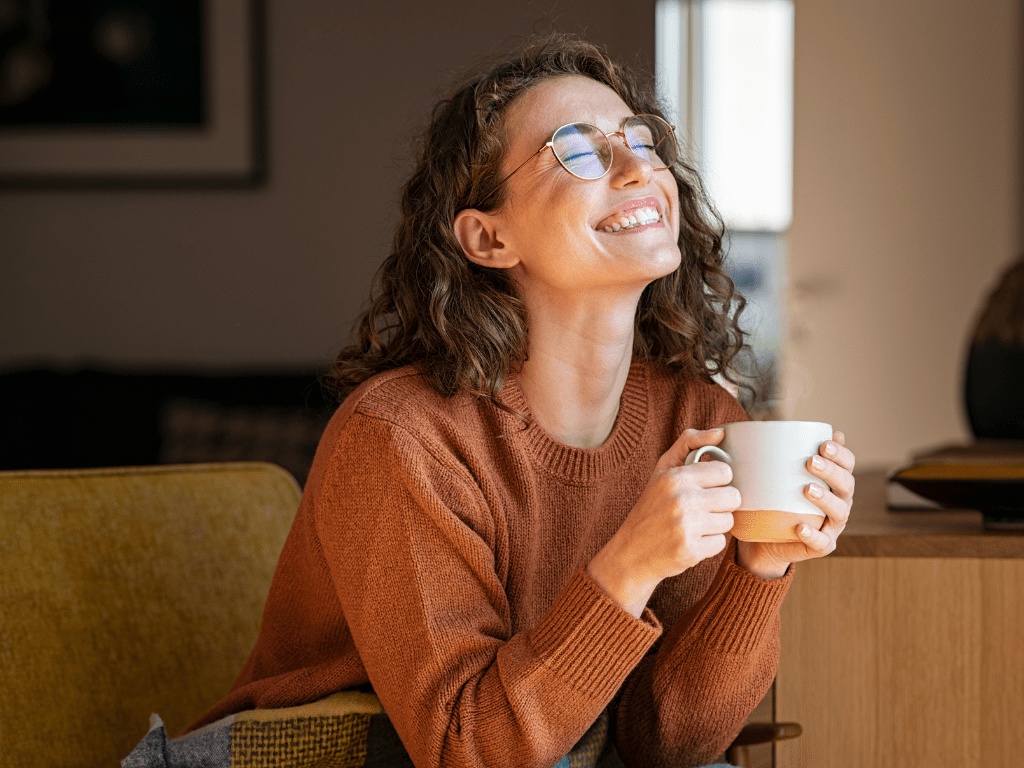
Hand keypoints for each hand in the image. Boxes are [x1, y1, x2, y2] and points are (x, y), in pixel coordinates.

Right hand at [587, 428, 740, 616]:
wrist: (630, 553)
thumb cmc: (650, 508)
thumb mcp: (662, 470)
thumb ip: (689, 443)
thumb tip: (721, 432)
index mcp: (676, 477)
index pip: (725, 472)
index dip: (717, 481)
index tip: (703, 488)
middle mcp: (681, 499)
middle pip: (733, 497)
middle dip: (720, 504)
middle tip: (700, 509)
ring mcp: (686, 526)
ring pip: (729, 521)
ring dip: (715, 525)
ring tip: (693, 526)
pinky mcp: (691, 551)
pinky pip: (720, 543)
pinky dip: (708, 545)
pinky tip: (690, 541)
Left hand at [736, 430, 855, 578]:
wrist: (765, 538)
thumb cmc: (773, 499)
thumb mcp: (774, 475)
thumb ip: (776, 453)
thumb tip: (765, 424)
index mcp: (833, 481)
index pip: (846, 463)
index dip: (840, 453)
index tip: (823, 443)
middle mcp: (839, 501)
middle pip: (846, 484)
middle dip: (832, 471)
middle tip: (810, 462)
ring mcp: (832, 525)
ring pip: (839, 512)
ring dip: (826, 499)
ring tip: (807, 489)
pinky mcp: (821, 545)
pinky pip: (822, 542)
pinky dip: (813, 535)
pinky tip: (800, 527)